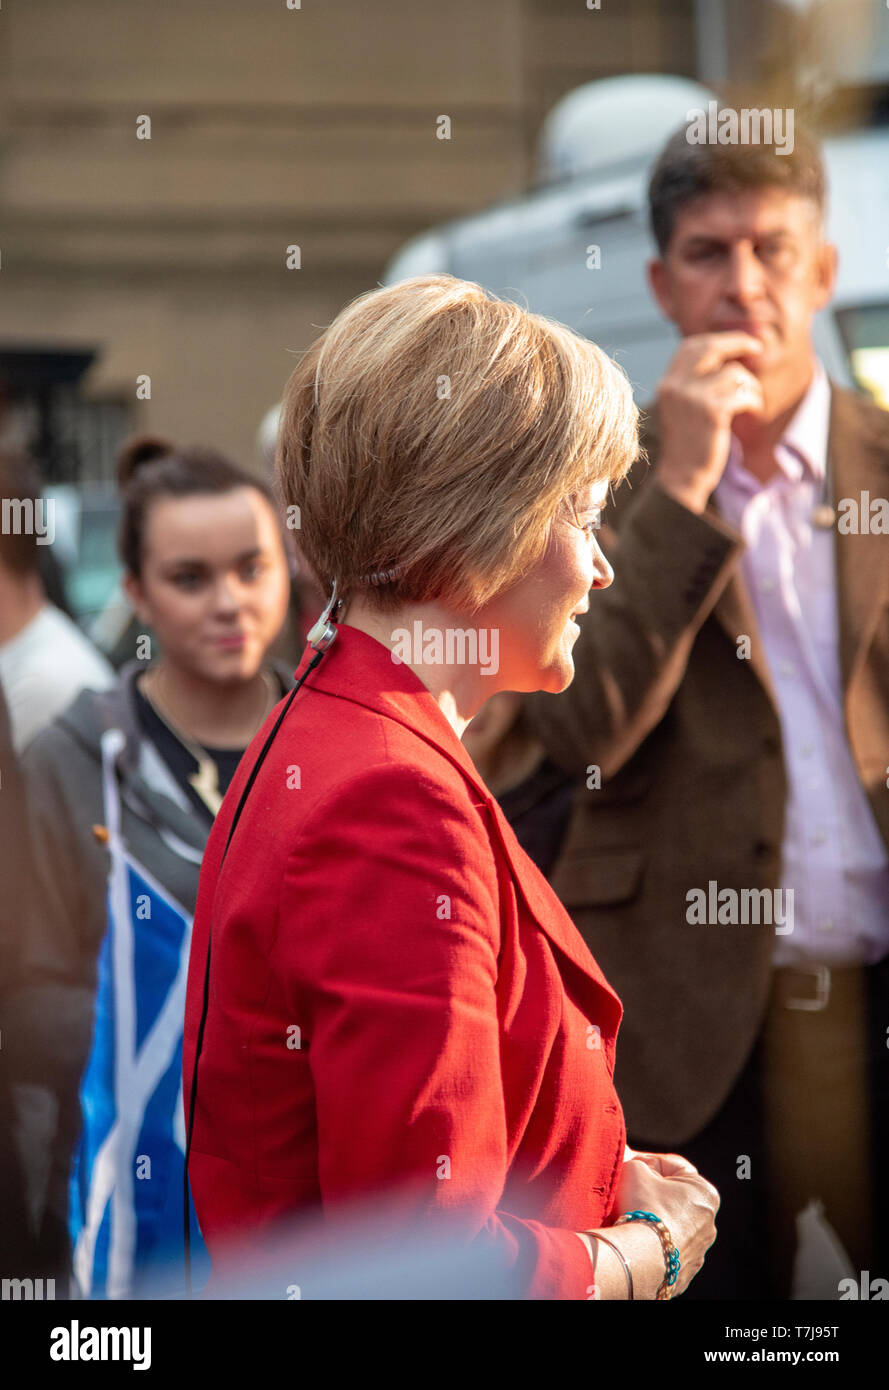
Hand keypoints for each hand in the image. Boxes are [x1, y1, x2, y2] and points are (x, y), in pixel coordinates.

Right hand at [610, 1153, 718, 1297]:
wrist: (641, 1259)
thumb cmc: (641, 1207)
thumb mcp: (634, 1169)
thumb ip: (637, 1162)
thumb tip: (634, 1167)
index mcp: (705, 1192)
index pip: (672, 1167)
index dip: (646, 1162)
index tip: (628, 1167)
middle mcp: (709, 1223)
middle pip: (673, 1198)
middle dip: (650, 1194)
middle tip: (625, 1194)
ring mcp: (698, 1252)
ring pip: (670, 1227)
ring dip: (652, 1221)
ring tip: (628, 1220)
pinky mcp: (684, 1274)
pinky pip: (664, 1252)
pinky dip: (652, 1246)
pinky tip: (635, 1244)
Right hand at [655, 332, 764, 514]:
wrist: (683, 477)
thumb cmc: (689, 444)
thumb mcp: (684, 408)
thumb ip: (695, 383)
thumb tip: (726, 354)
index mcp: (667, 384)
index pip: (691, 347)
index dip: (717, 341)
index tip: (737, 344)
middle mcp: (676, 386)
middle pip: (712, 348)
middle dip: (739, 343)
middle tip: (758, 348)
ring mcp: (693, 398)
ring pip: (735, 373)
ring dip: (751, 386)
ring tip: (751, 402)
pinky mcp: (713, 412)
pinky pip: (744, 393)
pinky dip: (754, 401)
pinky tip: (753, 412)